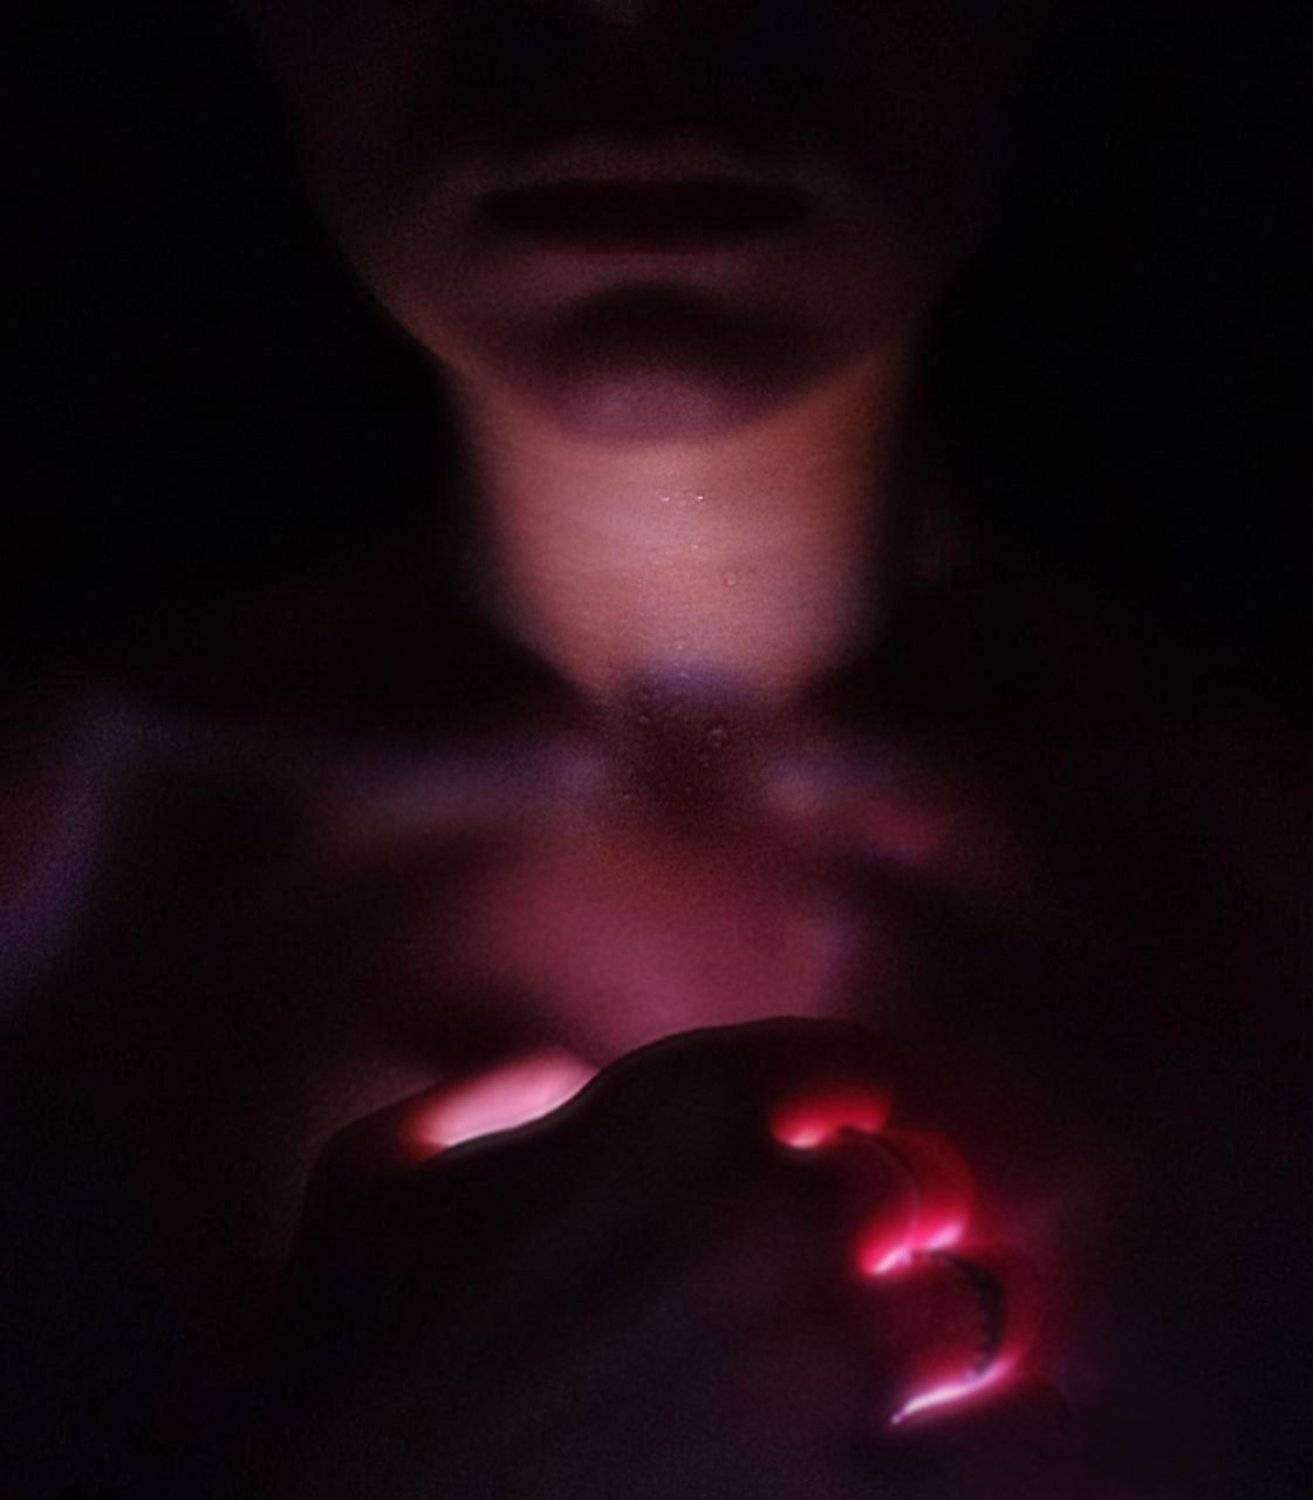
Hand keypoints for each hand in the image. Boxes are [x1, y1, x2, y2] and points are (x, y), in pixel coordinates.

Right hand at [223, 1022, 1084, 1497]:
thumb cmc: (342, 1362)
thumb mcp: (371, 1169)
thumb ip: (487, 1093)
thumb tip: (569, 1079)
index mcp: (667, 1111)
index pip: (848, 1063)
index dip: (846, 1107)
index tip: (827, 1144)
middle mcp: (762, 1214)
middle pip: (923, 1182)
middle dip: (891, 1223)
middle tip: (845, 1266)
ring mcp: (814, 1364)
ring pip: (969, 1314)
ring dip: (929, 1338)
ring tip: (870, 1370)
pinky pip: (999, 1462)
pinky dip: (988, 1453)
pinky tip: (926, 1453)